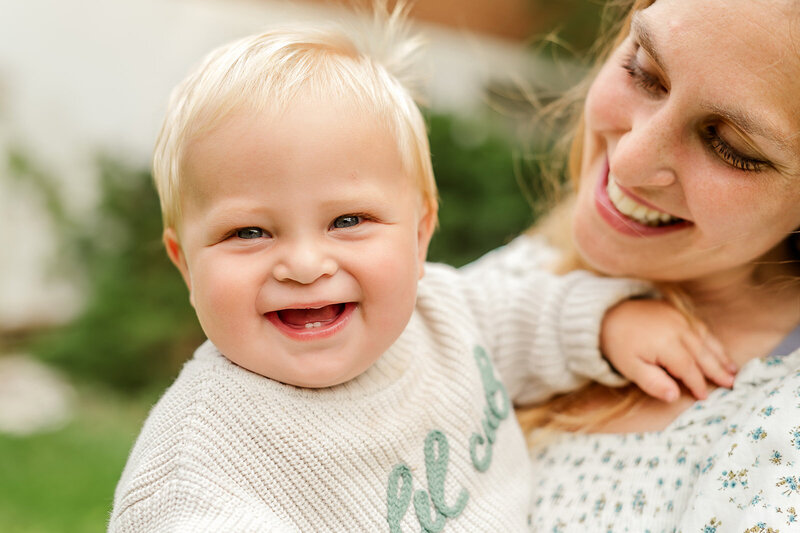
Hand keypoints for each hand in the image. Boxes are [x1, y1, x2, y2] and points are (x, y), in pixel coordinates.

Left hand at [600, 298, 735, 401]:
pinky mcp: (676, 310)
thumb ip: (652, 382)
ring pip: (705, 338)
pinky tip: (717, 348)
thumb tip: (674, 396)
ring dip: (720, 354)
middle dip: (718, 369)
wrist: (607, 312)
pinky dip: (711, 339)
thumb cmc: (617, 343)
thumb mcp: (629, 367)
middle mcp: (677, 328)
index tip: (704, 396)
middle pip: (702, 353)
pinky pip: (699, 326)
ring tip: (733, 369)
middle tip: (732, 383)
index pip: (688, 368)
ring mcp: (679, 316)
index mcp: (665, 344)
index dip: (697, 383)